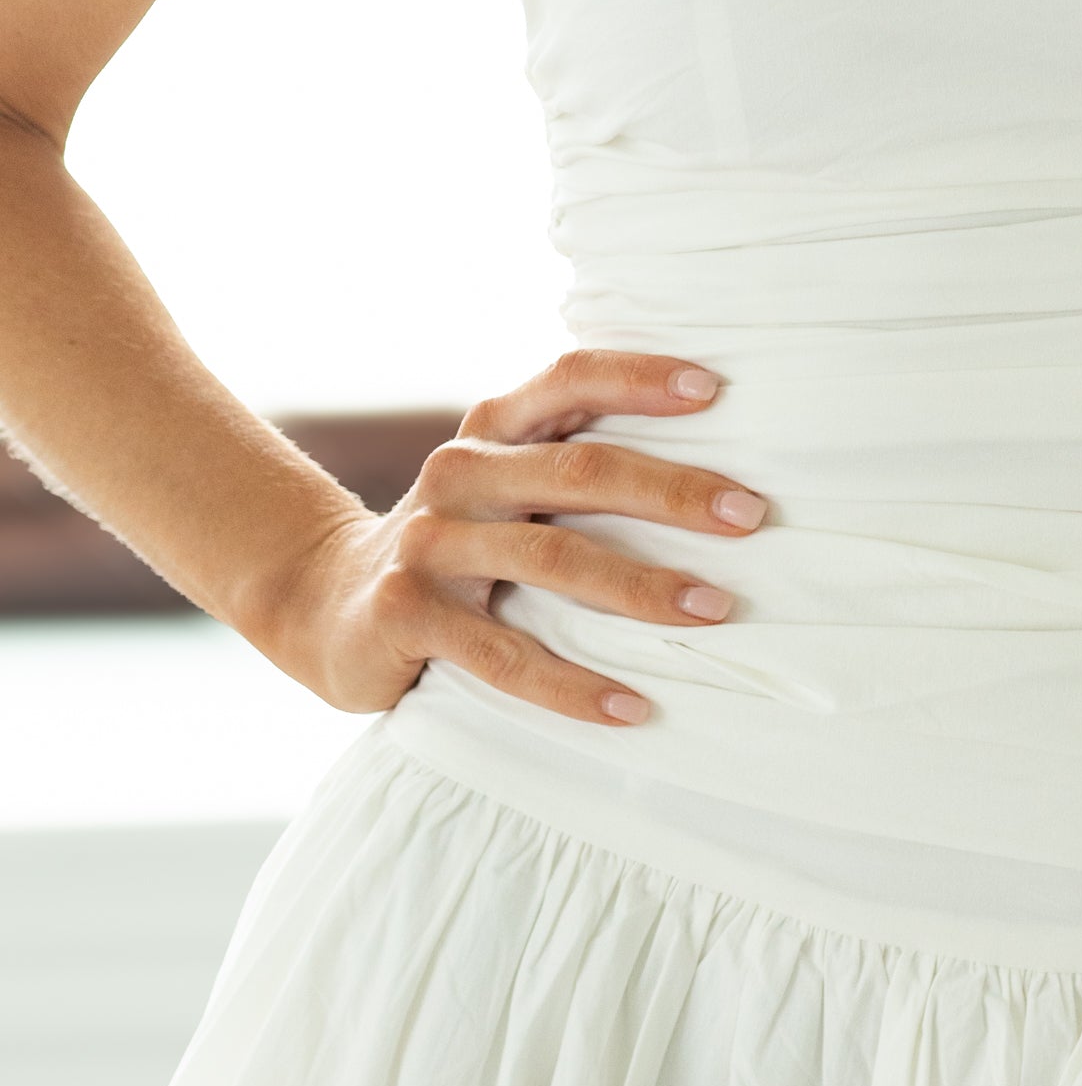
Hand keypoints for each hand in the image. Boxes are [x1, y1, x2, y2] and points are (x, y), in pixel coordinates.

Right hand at [251, 349, 766, 726]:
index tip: (714, 390)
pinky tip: (632, 707)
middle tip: (751, 515)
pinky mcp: (407, 617)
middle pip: (578, 470)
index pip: (568, 380)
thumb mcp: (503, 485)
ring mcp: (429, 545)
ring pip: (551, 558)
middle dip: (673, 491)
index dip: (638, 378)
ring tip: (714, 609)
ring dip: (642, 588)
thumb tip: (711, 463)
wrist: (326, 606)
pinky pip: (505, 655)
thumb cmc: (457, 541)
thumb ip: (574, 460)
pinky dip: (573, 685)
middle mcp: (459, 473)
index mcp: (492, 429)